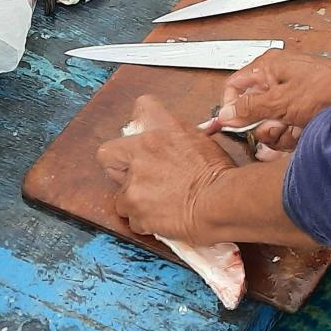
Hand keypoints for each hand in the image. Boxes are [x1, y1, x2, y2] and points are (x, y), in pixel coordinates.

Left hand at [99, 95, 235, 241]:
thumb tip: (175, 149)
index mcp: (166, 128)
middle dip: (119, 167)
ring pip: (121, 194)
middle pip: (109, 153)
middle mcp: (145, 149)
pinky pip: (131, 218)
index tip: (144, 135)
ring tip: (159, 207)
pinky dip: (144, 222)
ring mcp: (135, 178)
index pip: (143, 107)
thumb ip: (180, 141)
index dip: (139, 121)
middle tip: (137, 179)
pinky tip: (162, 221)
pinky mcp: (134, 205)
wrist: (222, 201)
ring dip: (136, 201)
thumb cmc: (222, 176)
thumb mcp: (204, 144)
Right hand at [209, 50, 330, 150]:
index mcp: (267, 67)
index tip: (235, 125)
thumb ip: (250, 107)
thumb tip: (225, 113)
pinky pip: (286, 128)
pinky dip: (292, 136)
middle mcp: (276, 80)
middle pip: (252, 111)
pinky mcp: (301, 110)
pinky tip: (303, 134)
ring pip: (269, 124)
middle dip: (263, 126)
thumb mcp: (282, 101)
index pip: (234, 86)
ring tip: (295, 130)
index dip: (231, 107)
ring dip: (279, 134)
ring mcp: (289, 96)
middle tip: (277, 126)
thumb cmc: (328, 88)